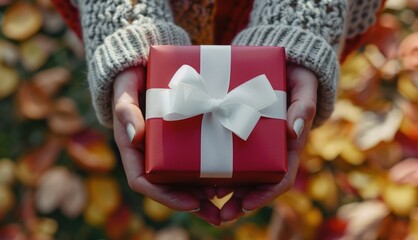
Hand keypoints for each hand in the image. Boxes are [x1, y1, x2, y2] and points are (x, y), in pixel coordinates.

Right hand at [112, 67, 220, 224]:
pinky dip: (208, 171)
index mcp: (132, 148)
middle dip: (192, 202)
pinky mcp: (179, 138)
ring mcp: (165, 148)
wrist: (142, 66)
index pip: (143, 182)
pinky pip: (193, 159)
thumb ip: (126, 109)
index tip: (192, 203)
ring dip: (203, 193)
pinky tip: (229, 177)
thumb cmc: (130, 79)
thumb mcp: (126, 90)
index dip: (166, 197)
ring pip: (182, 178)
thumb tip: (134, 135)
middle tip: (218, 213)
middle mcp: (149, 153)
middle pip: (168, 187)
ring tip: (228, 200)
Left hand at [217, 63, 317, 221]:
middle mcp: (271, 149)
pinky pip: (228, 153)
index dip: (265, 195)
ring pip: (240, 174)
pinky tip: (199, 174)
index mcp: (289, 146)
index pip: (281, 178)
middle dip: (240, 202)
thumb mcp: (304, 86)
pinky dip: (215, 167)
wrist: (284, 63)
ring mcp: (255, 143)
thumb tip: (294, 131)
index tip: (247, 205)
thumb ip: (303, 105)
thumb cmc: (298, 76)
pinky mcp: (238, 131)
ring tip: (205, 200)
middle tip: (221, 215)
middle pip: (257, 184)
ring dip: (225, 190)